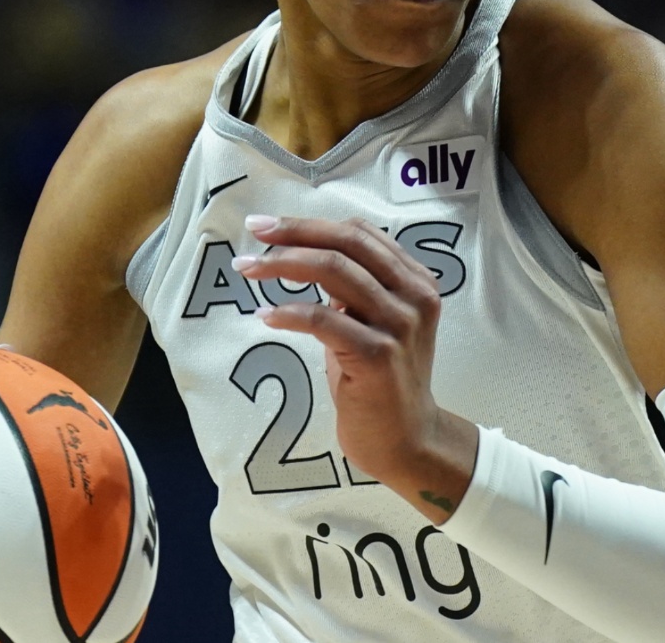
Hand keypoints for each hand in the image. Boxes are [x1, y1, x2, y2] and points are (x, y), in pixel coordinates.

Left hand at [235, 214, 477, 522]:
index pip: (360, 233)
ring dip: (282, 265)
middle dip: (294, 232)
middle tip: (254, 233)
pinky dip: (288, 312)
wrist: (408, 440)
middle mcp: (414, 295)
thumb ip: (353, 289)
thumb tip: (303, 256)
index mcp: (416, 281)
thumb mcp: (375, 324)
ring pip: (333, 270)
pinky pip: (323, 319)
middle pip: (347, 242)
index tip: (269, 227)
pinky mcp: (378, 355)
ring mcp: (399, 324)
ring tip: (248, 270)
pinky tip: (265, 315)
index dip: (311, 224)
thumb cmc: (383, 382)